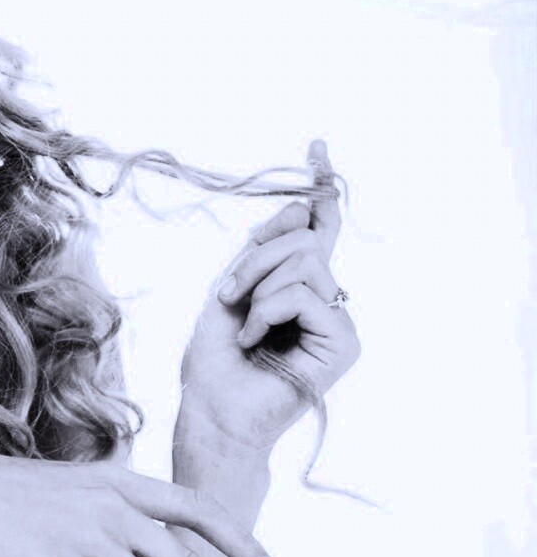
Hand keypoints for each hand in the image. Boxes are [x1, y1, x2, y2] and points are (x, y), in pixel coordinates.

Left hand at [179, 139, 360, 453]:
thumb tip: (302, 208)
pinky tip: (256, 339)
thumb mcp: (230, 290)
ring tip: (241, 323)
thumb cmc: (214, 362)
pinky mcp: (344, 343)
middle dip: (252, 259)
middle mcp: (325, 298)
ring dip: (255, 286)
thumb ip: (265, 251)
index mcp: (296, 285)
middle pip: (301, 238)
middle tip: (227, 296)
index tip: (316, 145)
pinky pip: (305, 294)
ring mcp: (338, 320)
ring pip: (302, 262)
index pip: (316, 229)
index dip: (319, 187)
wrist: (212, 411)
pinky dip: (268, 311)